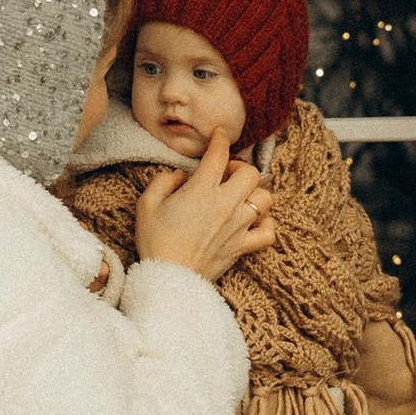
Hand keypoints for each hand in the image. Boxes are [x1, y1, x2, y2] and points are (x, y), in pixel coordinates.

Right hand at [135, 125, 272, 281]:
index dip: (220, 139)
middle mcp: (225, 205)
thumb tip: (179, 175)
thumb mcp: (146, 204)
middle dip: (239, 167)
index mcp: (201, 190)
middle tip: (224, 174)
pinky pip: (268, 232)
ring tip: (239, 197)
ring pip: (265, 199)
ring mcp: (238, 227)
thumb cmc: (155, 241)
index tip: (218, 135)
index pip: (219, 154)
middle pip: (251, 173)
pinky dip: (265, 224)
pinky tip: (253, 222)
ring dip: (254, 193)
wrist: (168, 279)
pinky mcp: (242, 247)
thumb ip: (163, 181)